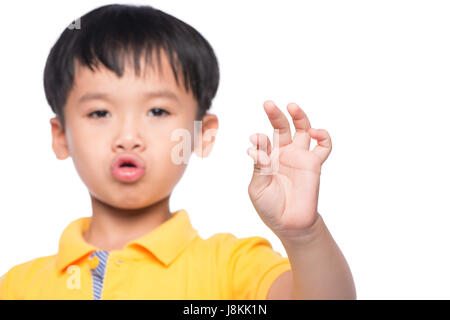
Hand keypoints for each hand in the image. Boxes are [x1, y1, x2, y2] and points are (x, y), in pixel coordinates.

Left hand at [246, 100, 331, 240]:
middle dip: (275, 114)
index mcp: (267, 158)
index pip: (263, 140)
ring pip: (302, 129)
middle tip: (268, 104)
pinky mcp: (314, 164)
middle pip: (281, 127)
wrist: (289, 224)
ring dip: (299, 116)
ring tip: (292, 107)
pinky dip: (323, 136)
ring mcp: (300, 157)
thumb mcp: (258, 187)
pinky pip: (323, 146)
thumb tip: (257, 147)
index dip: (258, 139)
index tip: (255, 141)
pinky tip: (315, 132)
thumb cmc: (270, 206)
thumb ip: (259, 167)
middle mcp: (284, 153)